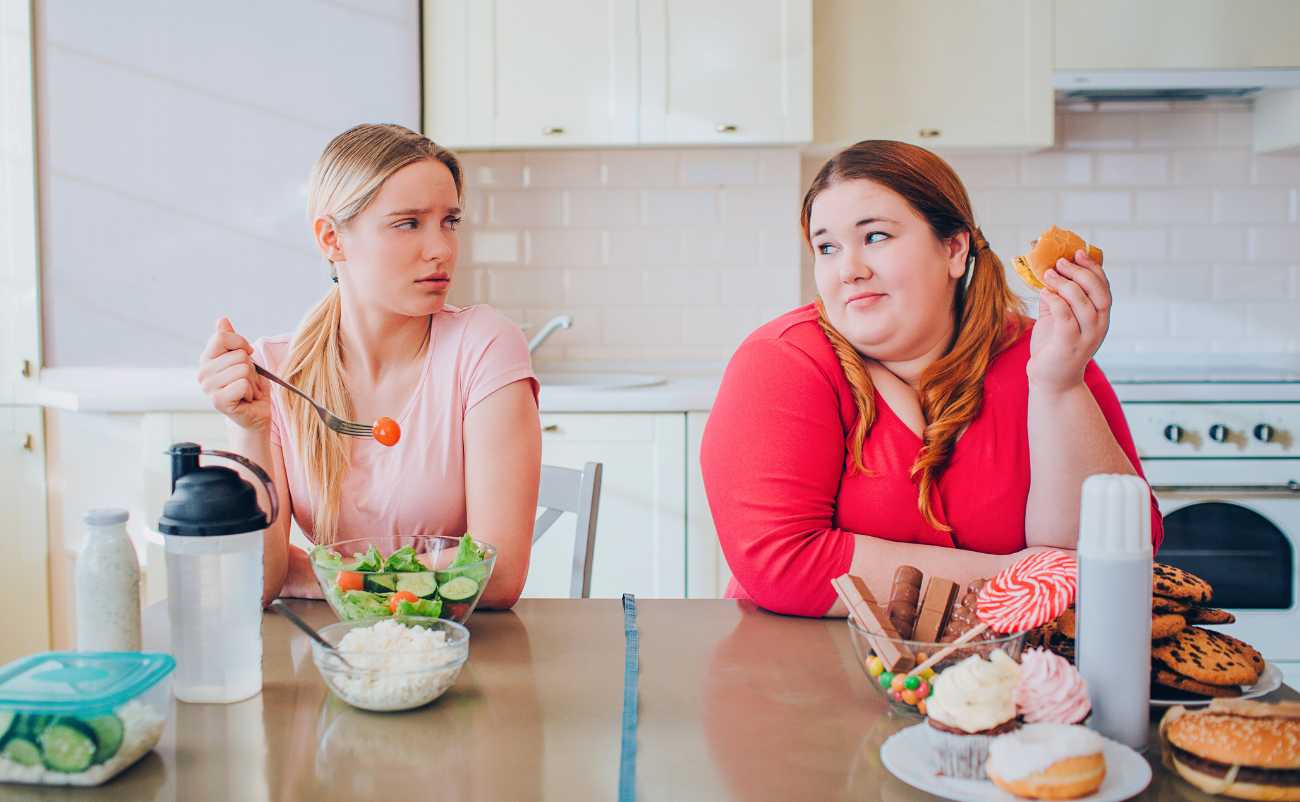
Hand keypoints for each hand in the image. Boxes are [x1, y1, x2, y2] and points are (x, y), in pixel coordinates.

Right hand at [197, 317, 270, 431]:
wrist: (256, 412)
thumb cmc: (249, 385)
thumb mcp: (243, 358)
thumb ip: (231, 340)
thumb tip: (222, 320)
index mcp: (206, 359)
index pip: (222, 337)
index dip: (242, 343)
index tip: (248, 354)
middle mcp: (203, 373)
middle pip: (238, 355)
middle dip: (250, 368)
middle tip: (246, 380)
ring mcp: (208, 388)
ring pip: (242, 370)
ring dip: (251, 381)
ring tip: (246, 390)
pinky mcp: (218, 401)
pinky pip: (242, 384)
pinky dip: (250, 392)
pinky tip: (245, 398)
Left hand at [1026, 248, 1110, 393]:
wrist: (1052, 380)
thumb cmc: (1054, 345)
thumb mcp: (1058, 316)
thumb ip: (1057, 296)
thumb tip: (1047, 270)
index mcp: (1100, 316)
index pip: (1104, 287)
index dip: (1093, 267)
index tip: (1077, 252)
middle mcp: (1099, 326)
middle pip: (1098, 292)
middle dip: (1080, 272)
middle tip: (1060, 262)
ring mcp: (1086, 337)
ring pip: (1084, 304)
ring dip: (1066, 284)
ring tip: (1048, 274)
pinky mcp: (1069, 345)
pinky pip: (1066, 318)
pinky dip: (1056, 301)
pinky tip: (1044, 292)